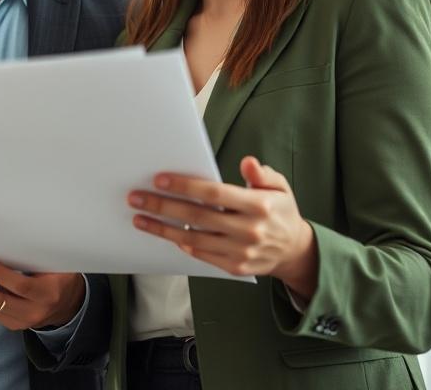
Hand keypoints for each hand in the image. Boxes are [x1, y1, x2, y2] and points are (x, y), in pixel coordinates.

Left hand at [0, 258, 85, 331]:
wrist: (67, 303)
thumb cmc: (59, 275)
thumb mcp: (57, 264)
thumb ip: (38, 254)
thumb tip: (12, 230)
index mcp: (48, 293)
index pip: (22, 286)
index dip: (1, 275)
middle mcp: (33, 311)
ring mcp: (20, 321)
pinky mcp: (10, 324)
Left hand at [128, 156, 317, 298]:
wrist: (293, 250)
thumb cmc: (280, 211)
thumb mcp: (280, 187)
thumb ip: (263, 174)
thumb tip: (247, 162)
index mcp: (259, 206)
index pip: (214, 194)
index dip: (185, 186)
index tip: (159, 180)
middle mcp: (248, 230)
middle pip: (197, 217)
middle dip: (163, 206)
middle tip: (136, 198)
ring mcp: (240, 252)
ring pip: (193, 239)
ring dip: (162, 229)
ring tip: (139, 218)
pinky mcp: (234, 267)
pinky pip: (201, 254)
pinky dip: (181, 243)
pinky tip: (164, 233)